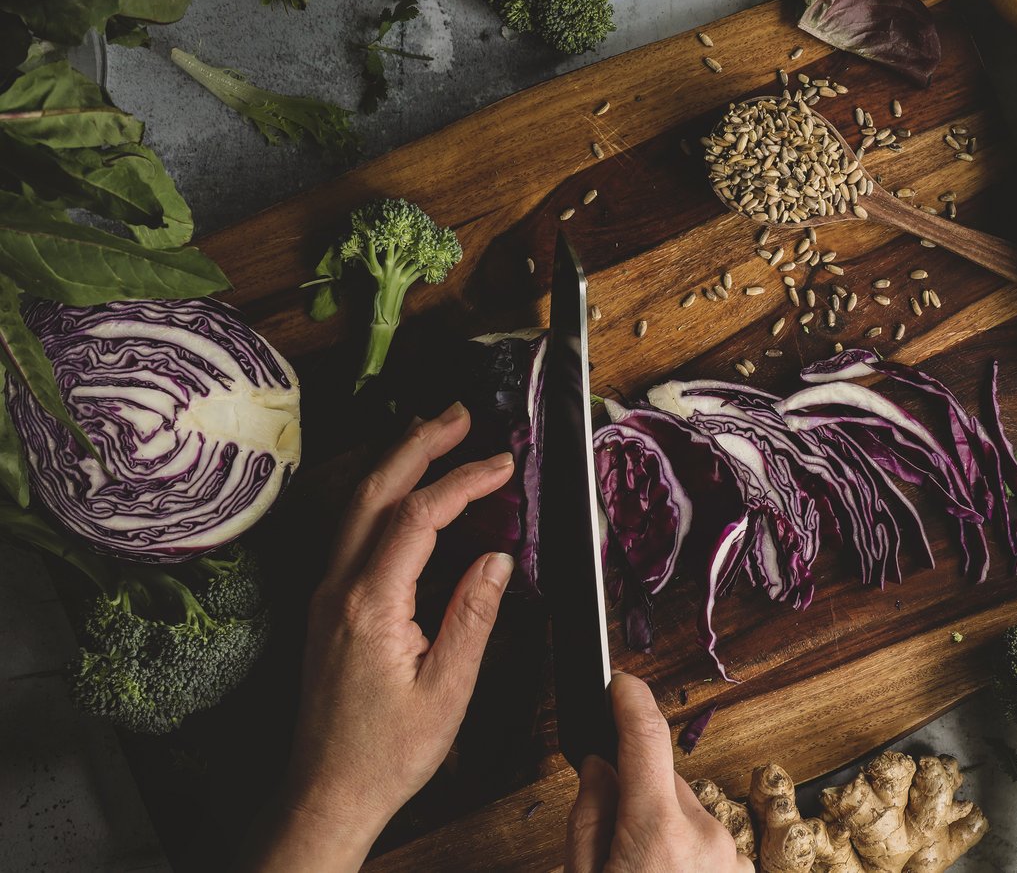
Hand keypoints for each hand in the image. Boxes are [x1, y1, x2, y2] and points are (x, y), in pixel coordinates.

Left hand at [243, 402, 515, 872]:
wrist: (327, 791)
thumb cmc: (388, 752)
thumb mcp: (448, 690)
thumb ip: (473, 616)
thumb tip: (497, 558)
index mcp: (371, 606)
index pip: (419, 517)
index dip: (463, 481)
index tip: (502, 464)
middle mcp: (338, 589)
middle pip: (374, 491)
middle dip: (418, 443)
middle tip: (460, 414)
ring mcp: (326, 594)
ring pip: (356, 506)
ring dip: (396, 463)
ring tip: (436, 435)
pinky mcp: (327, 606)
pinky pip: (352, 531)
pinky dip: (382, 496)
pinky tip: (405, 494)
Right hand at [565, 673, 754, 872]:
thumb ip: (588, 817)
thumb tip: (600, 769)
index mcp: (660, 834)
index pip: (647, 738)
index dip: (631, 701)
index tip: (619, 684)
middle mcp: (706, 838)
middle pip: (663, 783)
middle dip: (636, 794)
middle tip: (610, 839)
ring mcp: (731, 857)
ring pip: (686, 812)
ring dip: (663, 827)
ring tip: (639, 868)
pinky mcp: (742, 871)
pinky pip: (707, 840)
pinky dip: (686, 850)